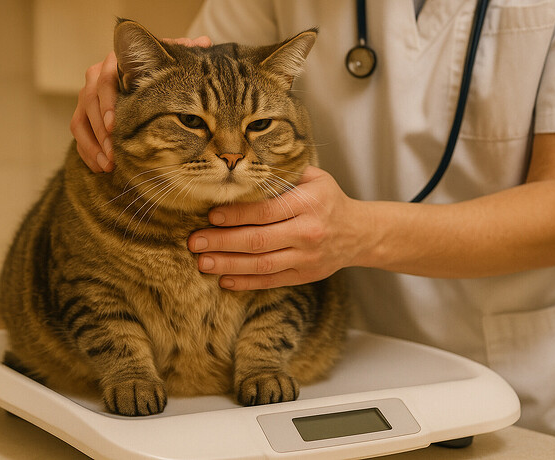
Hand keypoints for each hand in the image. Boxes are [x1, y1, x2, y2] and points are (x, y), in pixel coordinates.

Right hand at [71, 36, 211, 172]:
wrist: (149, 85)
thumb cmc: (161, 74)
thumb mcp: (172, 64)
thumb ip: (183, 55)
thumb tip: (204, 42)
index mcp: (115, 62)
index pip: (105, 79)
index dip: (109, 103)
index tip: (116, 125)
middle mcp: (97, 77)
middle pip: (88, 100)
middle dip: (101, 129)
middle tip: (113, 150)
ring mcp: (88, 97)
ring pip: (80, 119)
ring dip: (94, 144)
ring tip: (109, 163)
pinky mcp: (83, 116)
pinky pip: (78, 134)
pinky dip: (88, 152)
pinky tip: (101, 167)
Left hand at [187, 166, 362, 289]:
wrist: (359, 233)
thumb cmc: (329, 200)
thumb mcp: (314, 178)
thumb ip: (283, 174)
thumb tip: (243, 165)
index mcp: (309, 203)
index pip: (265, 211)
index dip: (236, 215)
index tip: (210, 215)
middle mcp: (308, 232)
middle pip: (258, 240)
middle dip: (222, 242)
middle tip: (194, 241)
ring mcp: (307, 258)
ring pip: (262, 264)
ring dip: (228, 265)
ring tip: (202, 263)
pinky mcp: (305, 276)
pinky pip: (271, 281)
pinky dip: (246, 282)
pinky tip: (224, 280)